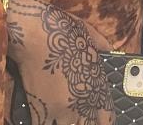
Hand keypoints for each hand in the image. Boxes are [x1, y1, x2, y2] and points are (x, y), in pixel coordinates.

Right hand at [5, 0, 113, 124]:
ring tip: (65, 118)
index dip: (103, 120)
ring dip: (70, 124)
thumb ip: (102, 45)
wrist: (33, 32)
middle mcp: (82, 102)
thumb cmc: (60, 28)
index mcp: (96, 85)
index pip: (108, 118)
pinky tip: (49, 119)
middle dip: (87, 122)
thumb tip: (109, 49)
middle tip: (81, 118)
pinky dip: (50, 124)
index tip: (98, 118)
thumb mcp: (88, 33)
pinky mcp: (41, 111)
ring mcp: (62, 110)